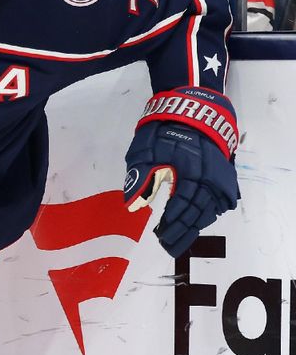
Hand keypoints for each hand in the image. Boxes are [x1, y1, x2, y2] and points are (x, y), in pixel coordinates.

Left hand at [123, 122, 238, 257]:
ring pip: (210, 209)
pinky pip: (219, 199)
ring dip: (195, 224)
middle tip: (169, 245)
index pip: (181, 207)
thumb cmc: (163, 130)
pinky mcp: (223, 173)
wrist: (191, 109)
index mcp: (189, 174)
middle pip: (197, 214)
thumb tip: (132, 206)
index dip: (171, 224)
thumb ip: (140, 178)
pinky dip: (209, 212)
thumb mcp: (144, 150)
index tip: (160, 236)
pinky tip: (199, 220)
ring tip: (181, 237)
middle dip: (183, 232)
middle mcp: (209, 179)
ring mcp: (219, 177)